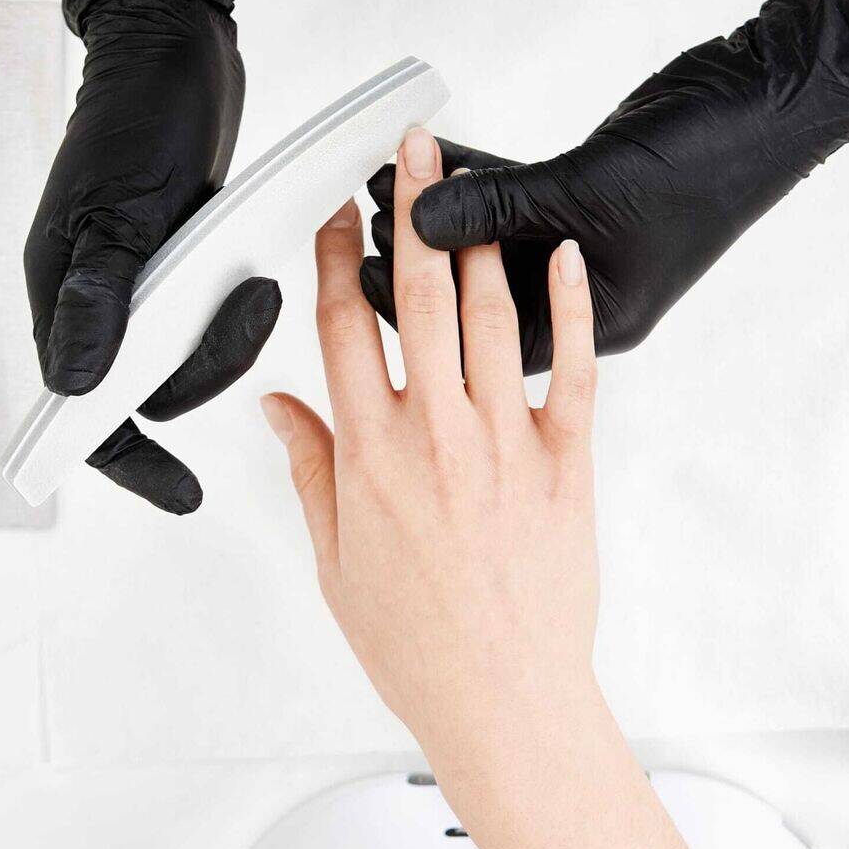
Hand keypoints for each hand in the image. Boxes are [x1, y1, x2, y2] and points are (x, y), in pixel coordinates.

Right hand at [24, 0, 280, 512]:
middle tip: (251, 309)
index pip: (83, 410)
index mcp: (65, 295)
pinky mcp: (180, 265)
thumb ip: (99, 298)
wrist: (173, 47)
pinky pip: (209, 317)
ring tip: (260, 281)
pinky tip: (258, 278)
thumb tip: (76, 383)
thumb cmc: (136, 112)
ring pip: (191, 356)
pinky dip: (238, 309)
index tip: (182, 494)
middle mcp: (97, 299)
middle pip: (153, 388)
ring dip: (234, 333)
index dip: (130, 463)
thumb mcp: (117, 208)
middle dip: (210, 366)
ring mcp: (139, 285)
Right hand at [262, 131, 777, 848]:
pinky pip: (570, 369)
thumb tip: (278, 404)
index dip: (333, 257)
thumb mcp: (334, 559)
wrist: (503, 698)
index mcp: (368, 453)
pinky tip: (564, 259)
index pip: (339, 328)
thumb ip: (310, 468)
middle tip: (411, 150)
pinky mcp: (565, 463)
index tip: (334, 212)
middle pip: (416, 296)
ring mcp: (503, 443)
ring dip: (479, 243)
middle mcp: (433, 433)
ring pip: (490, 317)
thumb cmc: (416, 643)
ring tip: (473, 187)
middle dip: (411, 210)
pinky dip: (570, 309)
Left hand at [361, 0, 848, 372]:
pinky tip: (435, 158)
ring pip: (499, 243)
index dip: (428, 313)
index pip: (496, 340)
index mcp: (606, 321)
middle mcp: (592, 296)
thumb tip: (420, 221)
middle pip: (487, 294)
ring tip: (389, 185)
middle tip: (364, 233)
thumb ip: (501, 208)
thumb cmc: (710, 163)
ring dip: (446, 213)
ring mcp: (590, 252)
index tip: (367, 279)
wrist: (770, 100)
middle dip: (426, 261)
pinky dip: (478, 179)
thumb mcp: (591, 192)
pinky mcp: (587, 203)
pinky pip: (517, 201)